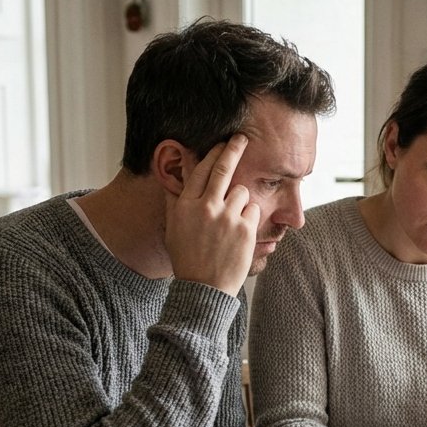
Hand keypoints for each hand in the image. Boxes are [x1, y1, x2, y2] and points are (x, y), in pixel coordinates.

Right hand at [165, 135, 260, 293]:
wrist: (205, 288)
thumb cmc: (187, 258)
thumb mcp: (174, 228)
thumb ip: (175, 200)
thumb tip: (174, 177)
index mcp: (186, 205)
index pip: (201, 169)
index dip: (214, 152)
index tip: (222, 142)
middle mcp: (206, 207)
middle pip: (224, 168)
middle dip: (234, 149)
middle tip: (242, 138)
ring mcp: (227, 217)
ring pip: (242, 191)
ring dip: (239, 200)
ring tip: (231, 221)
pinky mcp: (245, 229)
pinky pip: (253, 209)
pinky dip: (249, 216)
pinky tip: (238, 233)